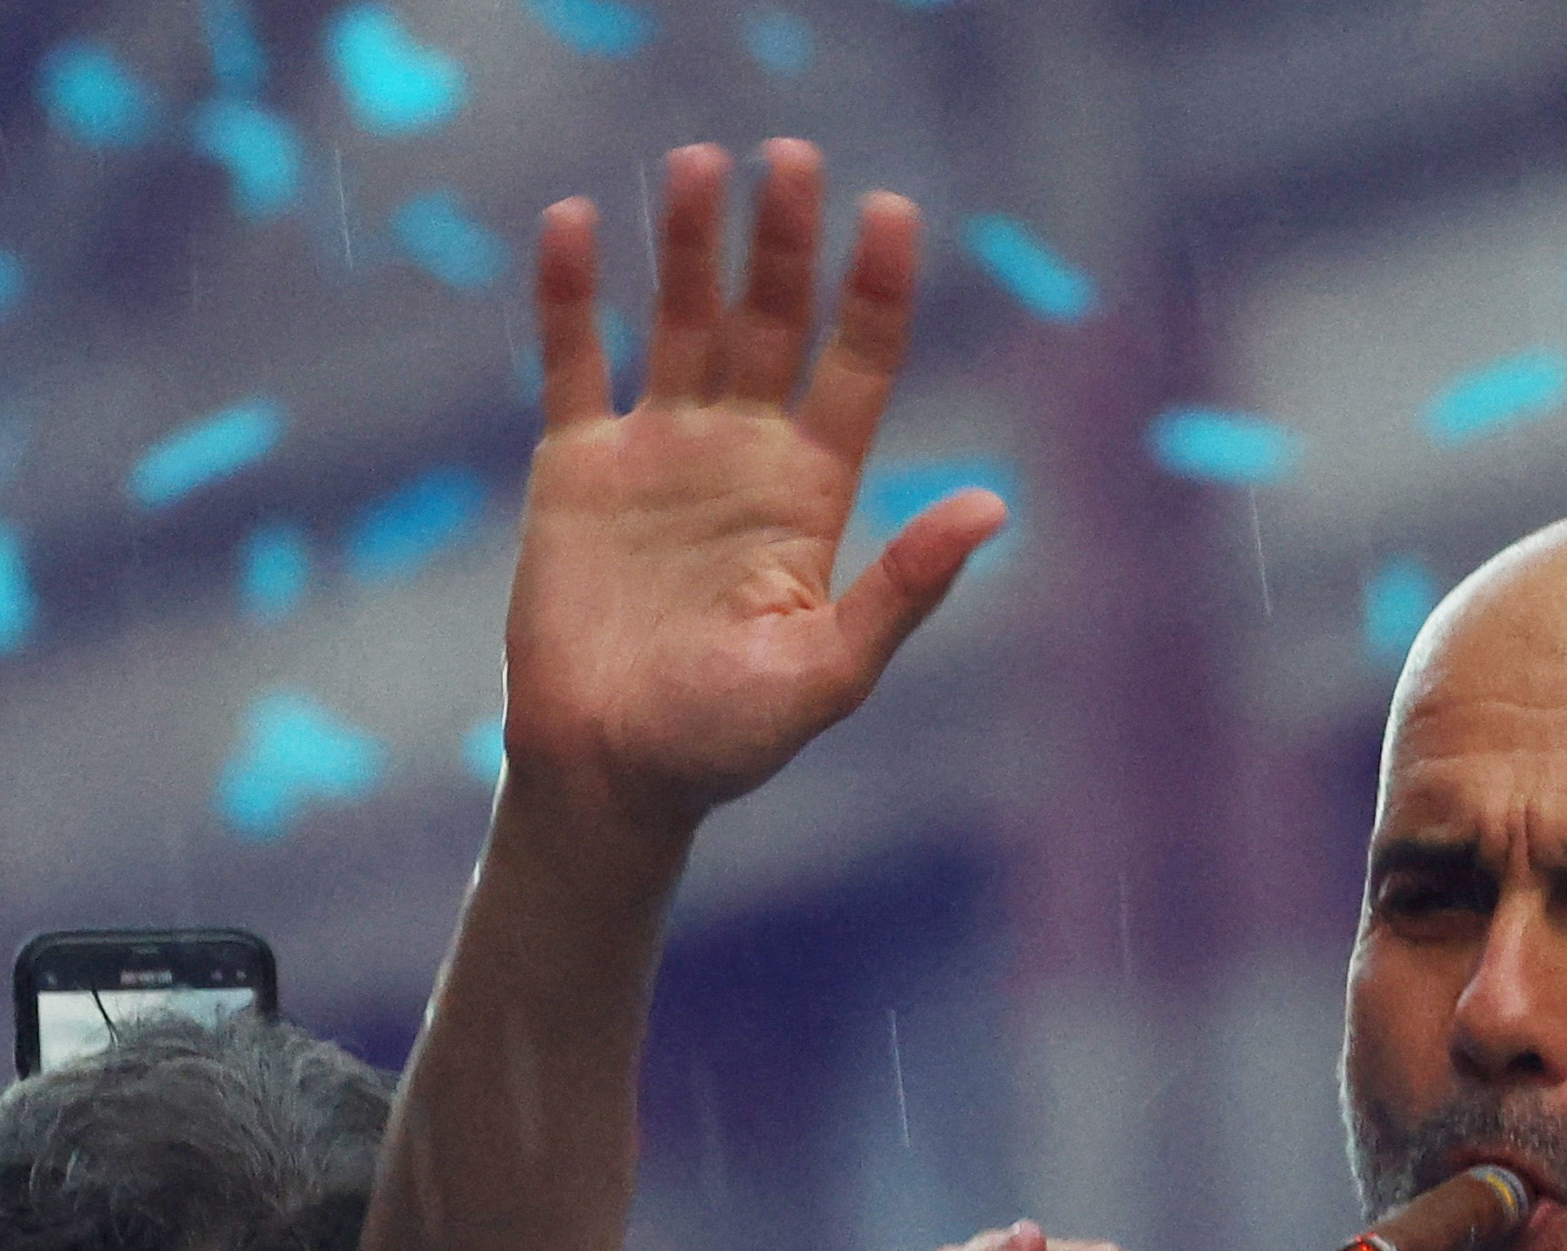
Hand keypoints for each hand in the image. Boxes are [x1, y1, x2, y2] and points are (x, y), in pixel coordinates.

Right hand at [503, 140, 1007, 837]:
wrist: (609, 776)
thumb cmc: (726, 742)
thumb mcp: (828, 671)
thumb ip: (904, 588)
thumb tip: (993, 508)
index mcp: (811, 494)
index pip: (857, 367)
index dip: (876, 290)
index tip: (891, 211)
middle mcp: (741, 454)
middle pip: (772, 321)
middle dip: (784, 243)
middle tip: (793, 159)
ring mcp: (659, 452)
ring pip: (681, 319)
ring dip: (691, 244)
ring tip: (701, 166)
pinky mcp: (578, 467)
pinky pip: (575, 360)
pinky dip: (573, 294)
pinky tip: (578, 223)